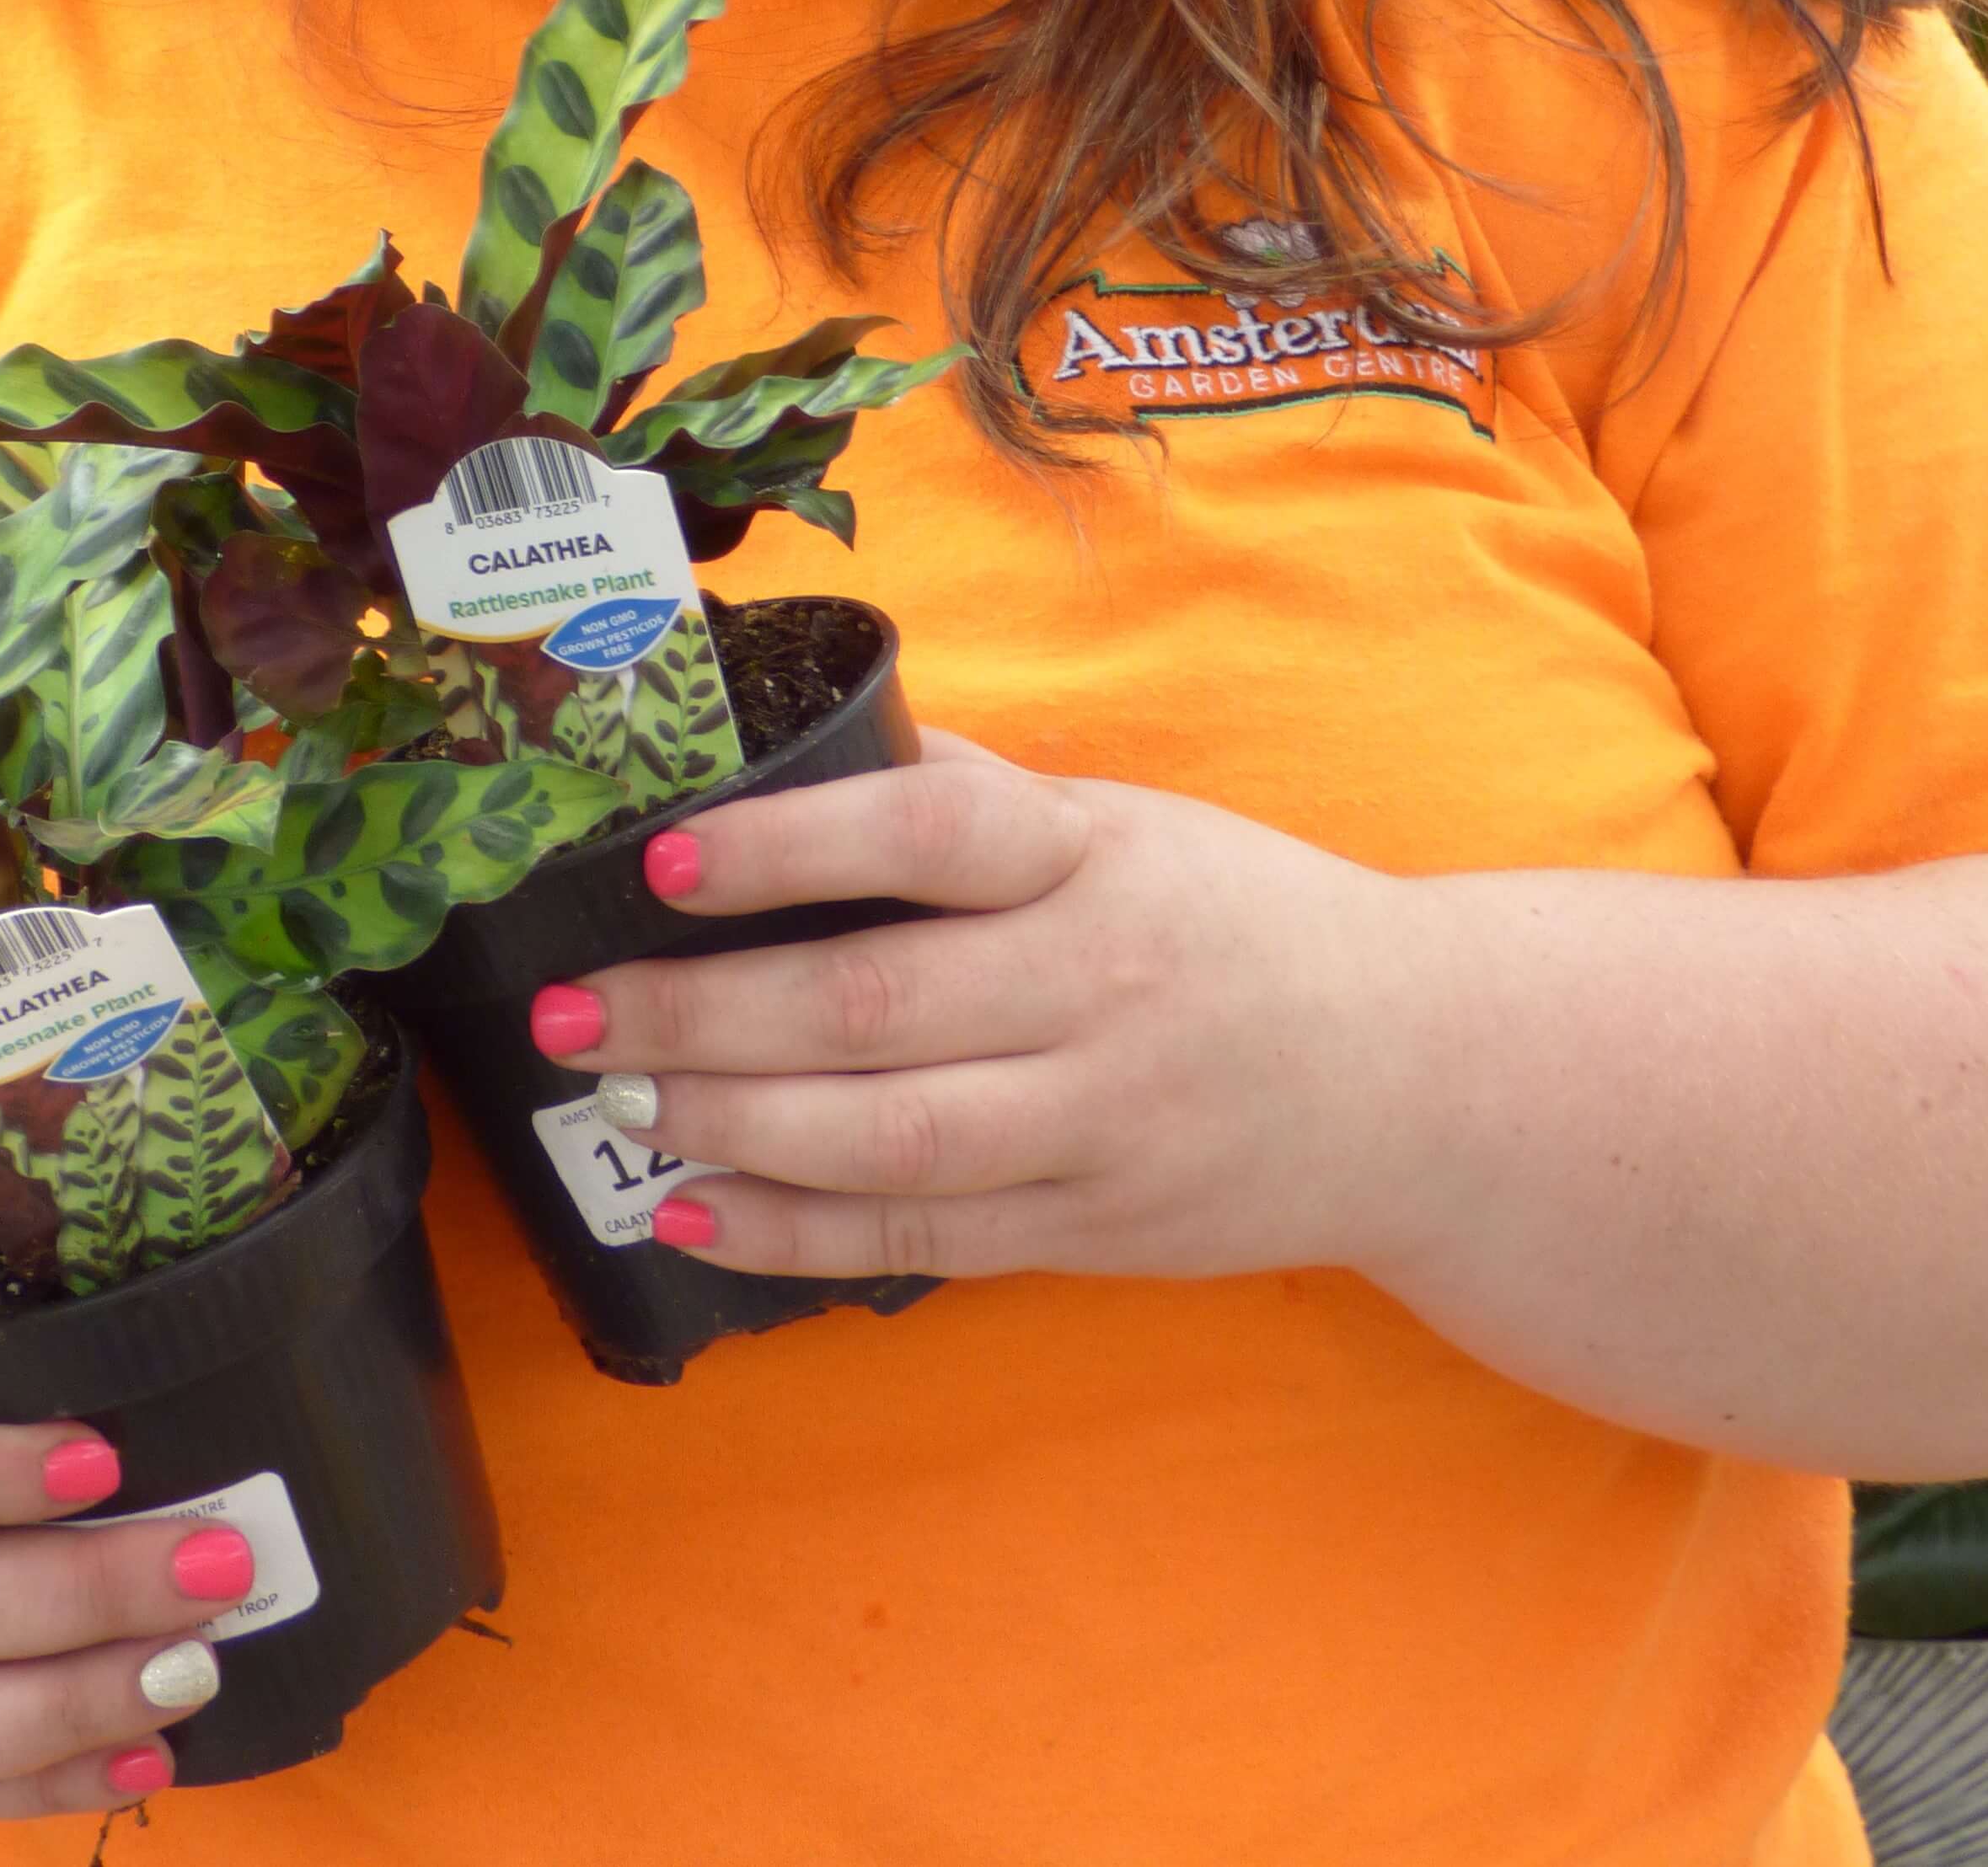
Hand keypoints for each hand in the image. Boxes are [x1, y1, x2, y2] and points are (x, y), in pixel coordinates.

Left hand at [532, 732, 1417, 1284]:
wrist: (1419, 1079)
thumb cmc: (1238, 919)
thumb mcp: (1126, 823)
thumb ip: (976, 801)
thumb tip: (800, 743)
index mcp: (1096, 861)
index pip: (931, 837)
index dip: (790, 845)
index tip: (664, 854)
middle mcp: (1098, 991)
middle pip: (875, 1011)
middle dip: (700, 1015)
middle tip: (569, 1009)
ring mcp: (1098, 1127)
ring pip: (887, 1143)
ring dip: (729, 1127)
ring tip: (616, 1098)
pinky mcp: (1092, 1233)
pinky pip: (920, 1244)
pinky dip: (792, 1236)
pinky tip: (689, 1211)